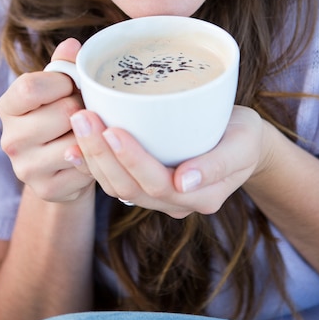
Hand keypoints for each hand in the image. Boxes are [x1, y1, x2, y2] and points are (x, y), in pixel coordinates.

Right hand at [0, 38, 94, 201]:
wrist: (65, 167)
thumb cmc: (62, 117)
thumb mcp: (60, 89)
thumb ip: (64, 66)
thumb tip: (73, 45)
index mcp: (8, 106)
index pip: (31, 87)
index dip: (62, 83)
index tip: (72, 86)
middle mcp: (10, 138)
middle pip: (62, 113)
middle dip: (83, 109)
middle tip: (87, 112)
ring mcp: (25, 168)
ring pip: (75, 142)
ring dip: (91, 136)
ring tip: (89, 132)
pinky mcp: (46, 190)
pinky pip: (84, 168)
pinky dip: (95, 161)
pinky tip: (91, 156)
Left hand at [70, 104, 267, 217]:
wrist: (242, 143)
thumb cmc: (244, 136)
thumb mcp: (244, 144)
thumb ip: (219, 164)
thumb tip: (185, 183)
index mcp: (201, 196)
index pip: (158, 183)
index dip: (132, 160)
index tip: (113, 129)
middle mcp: (175, 203)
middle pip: (129, 186)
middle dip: (102, 153)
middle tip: (83, 116)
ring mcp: (158, 195)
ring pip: (116, 186)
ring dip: (92, 157)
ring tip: (78, 121)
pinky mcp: (145, 182)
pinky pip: (114, 180)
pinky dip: (91, 164)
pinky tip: (73, 146)